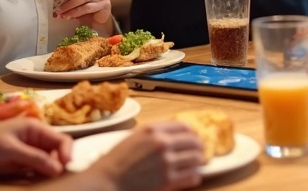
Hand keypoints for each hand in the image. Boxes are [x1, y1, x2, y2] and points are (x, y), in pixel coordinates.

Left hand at [0, 117, 72, 177]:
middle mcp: (36, 138)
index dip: (67, 152)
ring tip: (52, 181)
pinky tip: (42, 181)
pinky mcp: (24, 162)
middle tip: (58, 178)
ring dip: (52, 170)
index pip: (61, 139)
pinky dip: (43, 175)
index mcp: (36, 128)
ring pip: (50, 161)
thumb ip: (35, 158)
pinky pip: (40, 168)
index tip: (66, 167)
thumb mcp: (11, 150)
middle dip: (61, 163)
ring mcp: (31, 151)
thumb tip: (59, 168)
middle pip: (58, 151)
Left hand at [54, 0, 111, 23]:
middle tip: (57, 8)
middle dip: (66, 1)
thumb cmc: (88, 4)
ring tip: (61, 14)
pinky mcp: (105, 6)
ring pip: (83, 3)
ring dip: (70, 9)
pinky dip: (76, 13)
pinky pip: (88, 9)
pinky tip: (69, 16)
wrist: (101, 15)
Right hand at [88, 121, 204, 190]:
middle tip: (200, 150)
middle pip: (193, 141)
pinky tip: (193, 176)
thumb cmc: (115, 161)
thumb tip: (171, 134)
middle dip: (199, 146)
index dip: (191, 131)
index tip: (194, 135)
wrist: (107, 181)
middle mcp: (162, 143)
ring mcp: (167, 162)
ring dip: (198, 161)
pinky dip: (195, 176)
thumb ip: (152, 134)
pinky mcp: (168, 180)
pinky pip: (191, 176)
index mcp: (152, 129)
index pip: (183, 126)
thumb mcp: (133, 137)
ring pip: (195, 158)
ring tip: (197, 163)